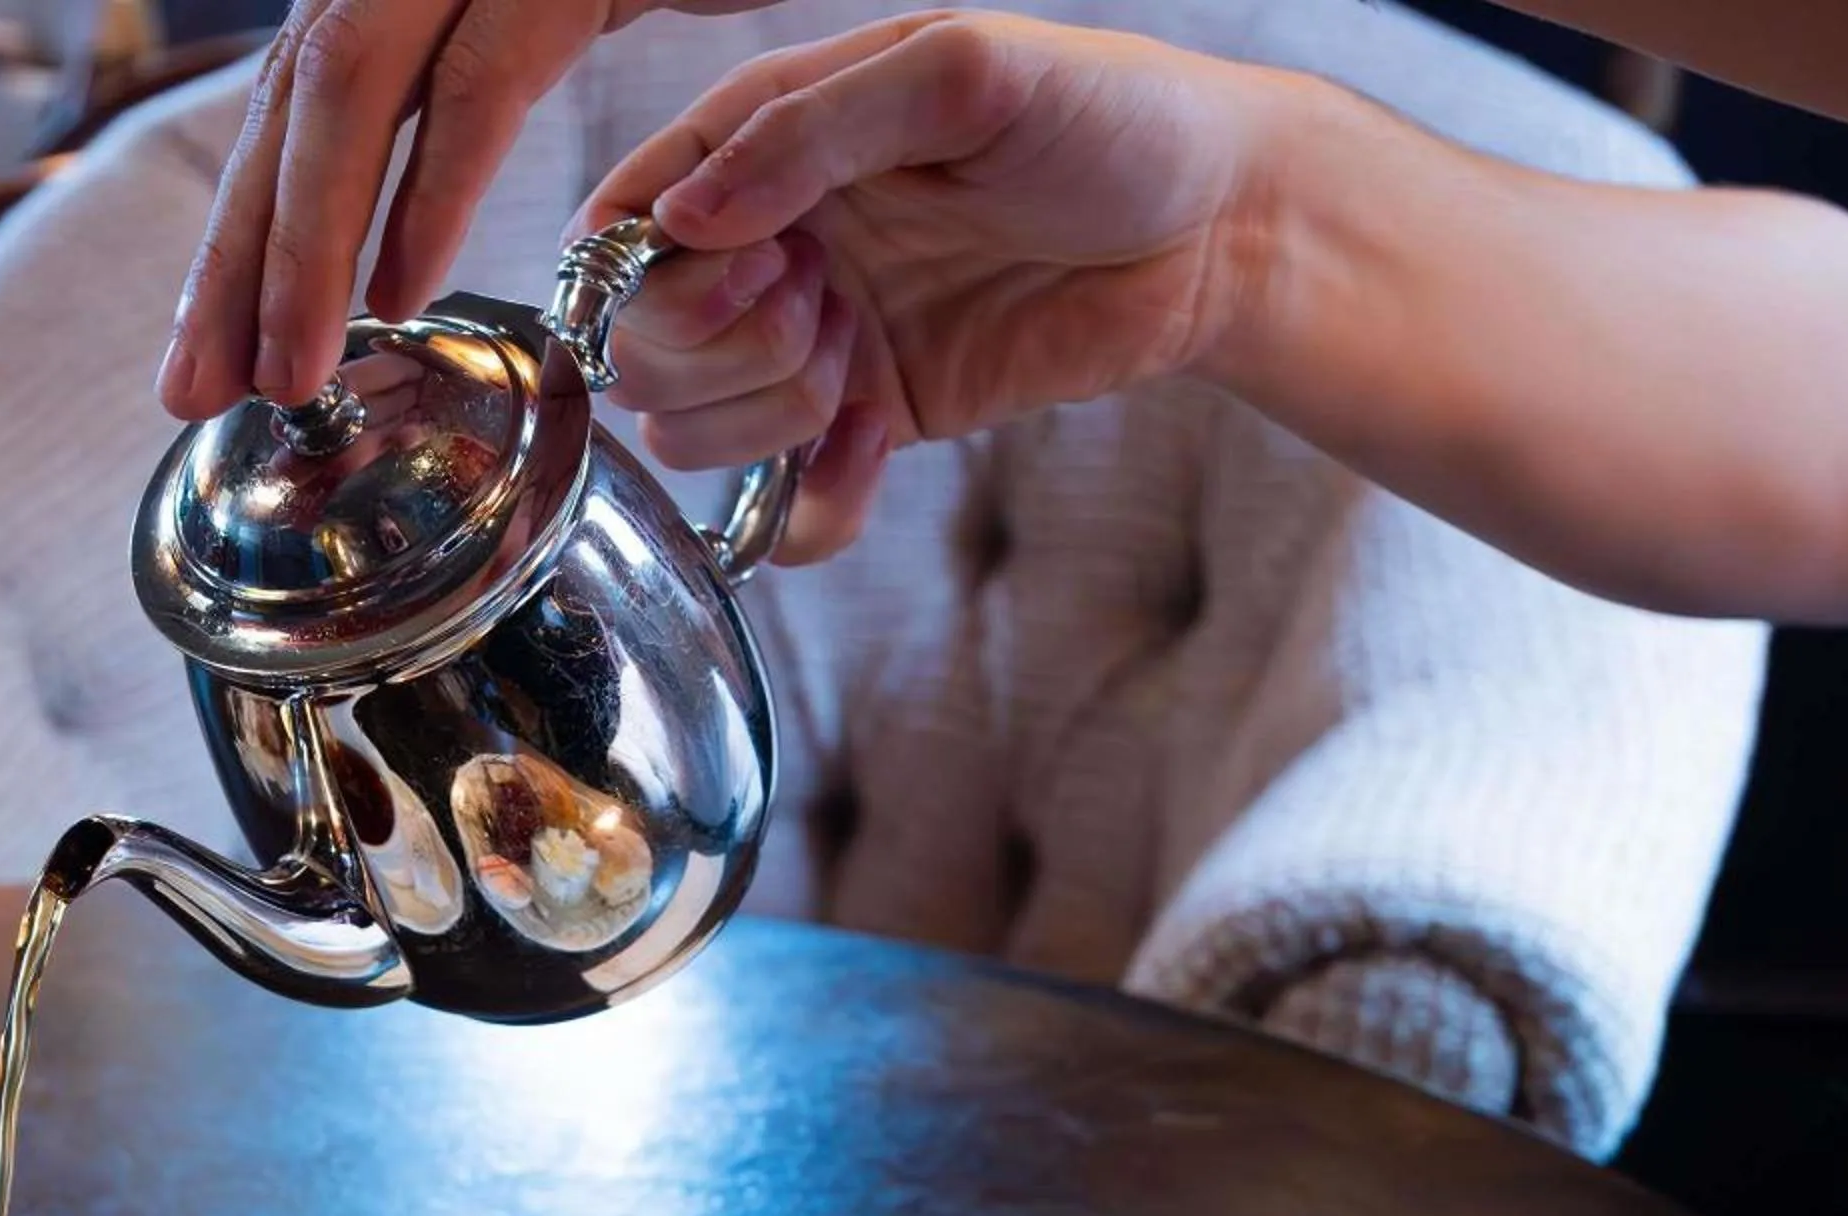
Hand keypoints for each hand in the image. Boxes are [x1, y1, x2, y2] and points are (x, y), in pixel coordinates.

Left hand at [159, 0, 778, 417]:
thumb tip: (408, 206)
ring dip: (307, 246)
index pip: (294, 111)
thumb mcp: (569, 5)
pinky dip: (434, 186)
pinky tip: (403, 286)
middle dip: (235, 263)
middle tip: (197, 394)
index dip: (242, 238)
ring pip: (345, 90)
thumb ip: (485, 77)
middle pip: (292, 110)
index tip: (208, 358)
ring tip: (288, 373)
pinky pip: (478, 76)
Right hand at [578, 11, 1287, 559]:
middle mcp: (774, 244)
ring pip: (692, 431)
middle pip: (643, 344)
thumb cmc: (1108, 116)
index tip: (750, 264)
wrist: (1221, 228)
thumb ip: (809, 130)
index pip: (627, 221)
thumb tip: (679, 219)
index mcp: (772, 140)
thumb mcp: (962, 75)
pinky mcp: (872, 425)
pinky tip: (872, 447)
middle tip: (823, 304)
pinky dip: (811, 504)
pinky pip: (785, 509)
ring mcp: (817, 341)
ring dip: (762, 415)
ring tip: (853, 362)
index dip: (648, 269)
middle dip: (717, 345)